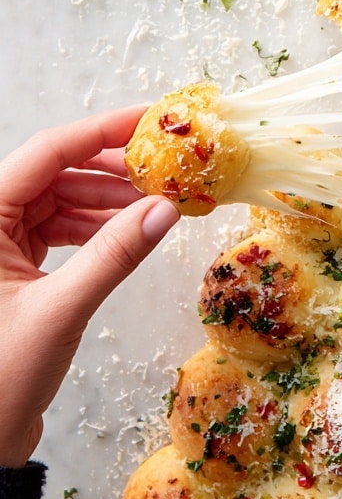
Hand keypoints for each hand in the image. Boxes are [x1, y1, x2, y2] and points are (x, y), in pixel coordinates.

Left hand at [0, 108, 179, 466]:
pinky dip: (99, 229)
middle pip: (57, 171)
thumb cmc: (0, 378)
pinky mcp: (16, 268)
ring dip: (111, 200)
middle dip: (114, 168)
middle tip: (168, 170)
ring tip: (160, 204)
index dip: (102, 131)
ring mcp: (0, 244)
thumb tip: (165, 209)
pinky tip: (133, 232)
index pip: (47, 152)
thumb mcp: (62, 308)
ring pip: (62, 200)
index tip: (152, 120)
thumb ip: (116, 254)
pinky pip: (61, 229)